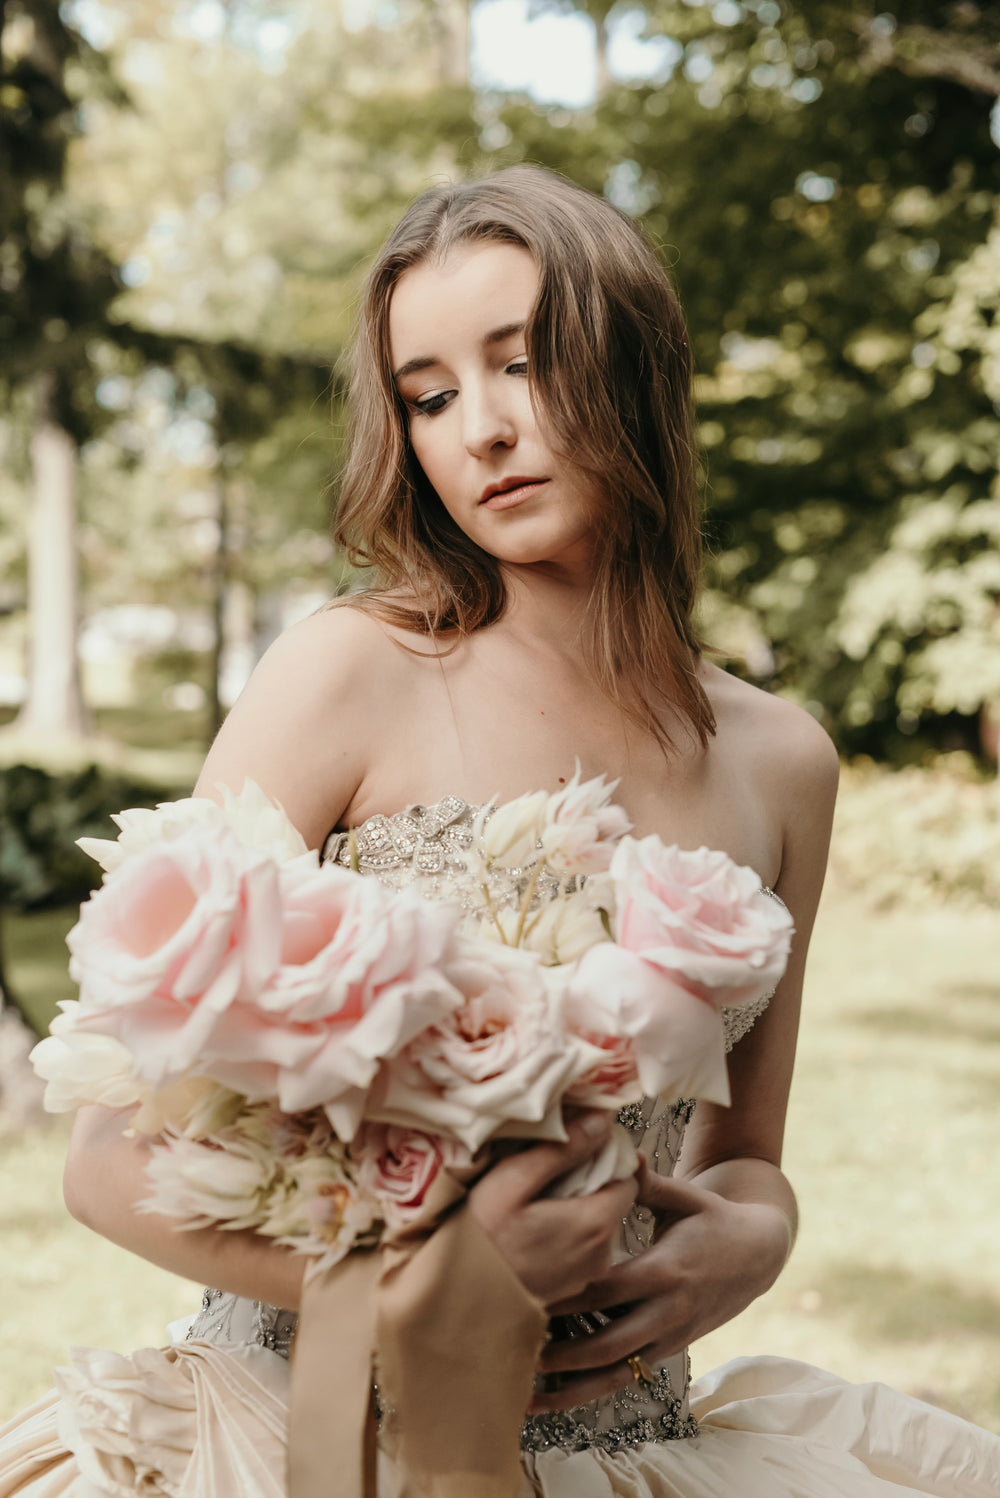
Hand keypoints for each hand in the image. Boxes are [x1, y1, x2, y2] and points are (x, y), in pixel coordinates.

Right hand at [468, 1113, 638, 1305]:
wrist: (454, 1297)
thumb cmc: (479, 1236)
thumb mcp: (514, 1180)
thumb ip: (563, 1149)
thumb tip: (603, 1119)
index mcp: (596, 1224)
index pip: (628, 1177)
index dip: (606, 1157)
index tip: (574, 1147)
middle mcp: (601, 1254)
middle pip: (612, 1200)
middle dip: (588, 1180)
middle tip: (546, 1173)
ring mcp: (586, 1276)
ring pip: (597, 1224)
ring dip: (576, 1206)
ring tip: (535, 1201)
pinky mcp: (570, 1288)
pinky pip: (581, 1247)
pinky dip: (566, 1231)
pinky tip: (533, 1227)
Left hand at [530, 1158, 791, 1411]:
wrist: (759, 1254)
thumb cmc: (712, 1217)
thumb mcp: (685, 1196)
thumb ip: (646, 1182)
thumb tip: (620, 1154)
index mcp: (665, 1270)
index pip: (607, 1291)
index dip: (566, 1298)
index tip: (526, 1297)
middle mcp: (667, 1311)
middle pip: (607, 1342)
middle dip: (561, 1351)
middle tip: (514, 1348)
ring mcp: (670, 1337)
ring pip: (616, 1373)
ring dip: (571, 1386)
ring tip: (525, 1393)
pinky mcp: (669, 1350)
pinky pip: (627, 1377)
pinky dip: (591, 1390)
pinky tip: (556, 1398)